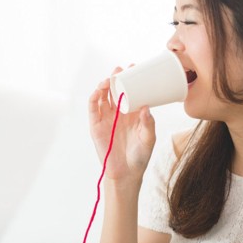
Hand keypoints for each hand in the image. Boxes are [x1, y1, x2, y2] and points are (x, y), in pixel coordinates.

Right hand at [88, 67, 155, 181]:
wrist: (126, 173)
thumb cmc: (140, 156)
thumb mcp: (148, 138)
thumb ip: (148, 123)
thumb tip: (145, 107)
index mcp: (132, 113)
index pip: (130, 92)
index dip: (131, 80)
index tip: (135, 68)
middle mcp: (118, 113)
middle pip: (115, 91)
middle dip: (117, 78)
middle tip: (121, 69)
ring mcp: (106, 118)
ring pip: (102, 97)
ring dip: (104, 85)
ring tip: (110, 79)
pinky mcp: (96, 126)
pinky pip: (93, 109)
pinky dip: (94, 98)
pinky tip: (98, 91)